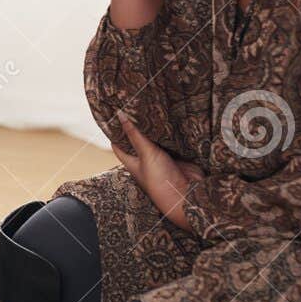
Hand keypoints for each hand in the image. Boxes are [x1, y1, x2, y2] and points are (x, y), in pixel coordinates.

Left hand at [112, 112, 202, 228]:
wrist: (187, 194)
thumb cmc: (160, 179)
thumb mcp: (145, 154)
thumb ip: (134, 135)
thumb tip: (119, 115)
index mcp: (132, 162)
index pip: (119, 145)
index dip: (115, 132)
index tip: (113, 116)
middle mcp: (146, 160)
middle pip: (138, 140)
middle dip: (136, 127)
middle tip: (134, 107)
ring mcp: (162, 158)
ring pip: (155, 140)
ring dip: (154, 129)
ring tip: (150, 109)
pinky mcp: (177, 157)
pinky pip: (171, 142)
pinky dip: (169, 133)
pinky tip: (169, 120)